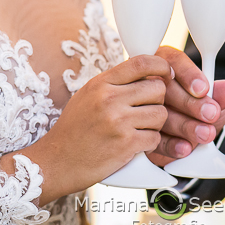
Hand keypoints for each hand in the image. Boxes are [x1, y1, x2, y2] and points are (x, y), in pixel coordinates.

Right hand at [30, 55, 170, 199]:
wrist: (57, 161)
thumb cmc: (74, 128)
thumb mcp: (88, 95)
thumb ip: (114, 83)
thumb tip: (146, 72)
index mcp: (101, 83)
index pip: (141, 63)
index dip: (161, 65)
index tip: (167, 73)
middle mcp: (110, 99)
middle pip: (157, 89)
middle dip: (158, 100)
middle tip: (146, 110)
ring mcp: (119, 121)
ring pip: (161, 114)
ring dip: (155, 124)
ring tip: (139, 129)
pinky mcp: (126, 144)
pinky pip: (155, 137)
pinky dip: (149, 142)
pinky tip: (135, 144)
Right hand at [147, 46, 224, 166]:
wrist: (171, 135)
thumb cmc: (188, 110)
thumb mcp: (206, 102)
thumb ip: (217, 95)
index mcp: (162, 63)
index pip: (173, 61)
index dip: (189, 74)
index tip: (203, 89)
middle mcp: (146, 80)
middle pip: (166, 88)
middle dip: (192, 104)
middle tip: (211, 114)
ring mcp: (136, 105)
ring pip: (159, 113)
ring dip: (185, 125)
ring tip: (205, 133)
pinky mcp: (133, 131)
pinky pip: (150, 136)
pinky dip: (171, 144)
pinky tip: (185, 147)